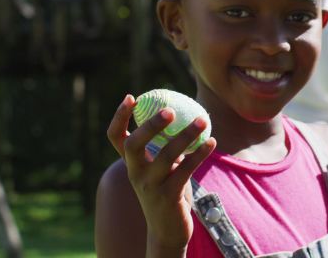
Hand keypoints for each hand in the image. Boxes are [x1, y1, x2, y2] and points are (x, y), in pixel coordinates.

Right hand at [106, 95, 216, 253]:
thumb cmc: (167, 190)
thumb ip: (163, 146)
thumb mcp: (161, 167)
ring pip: (166, 156)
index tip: (131, 97)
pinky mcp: (168, 197)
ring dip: (186, 136)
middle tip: (170, 111)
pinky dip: (200, 153)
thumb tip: (182, 111)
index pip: (115, 137)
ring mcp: (150, 186)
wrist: (167, 230)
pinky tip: (212, 142)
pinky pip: (186, 170)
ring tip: (203, 120)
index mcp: (131, 163)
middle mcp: (135, 173)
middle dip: (149, 126)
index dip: (119, 117)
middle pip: (133, 144)